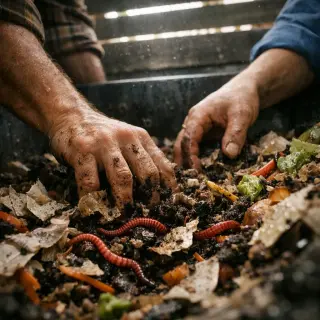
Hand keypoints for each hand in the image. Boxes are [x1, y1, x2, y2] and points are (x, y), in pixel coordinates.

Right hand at [49, 108, 176, 206]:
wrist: (72, 115)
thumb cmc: (103, 135)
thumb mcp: (127, 139)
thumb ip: (140, 157)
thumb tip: (155, 190)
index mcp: (141, 138)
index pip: (163, 165)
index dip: (168, 188)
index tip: (168, 205)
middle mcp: (127, 138)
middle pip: (148, 173)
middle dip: (150, 198)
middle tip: (147, 215)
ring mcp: (104, 144)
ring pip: (123, 178)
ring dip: (125, 202)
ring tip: (124, 217)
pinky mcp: (82, 151)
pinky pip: (91, 182)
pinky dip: (94, 200)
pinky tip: (94, 209)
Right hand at [174, 80, 259, 169]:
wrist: (244, 90)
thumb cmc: (241, 99)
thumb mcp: (242, 115)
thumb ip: (235, 134)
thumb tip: (229, 155)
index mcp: (198, 116)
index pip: (188, 138)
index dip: (191, 155)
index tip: (197, 170)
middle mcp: (192, 122)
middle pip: (181, 144)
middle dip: (184, 161)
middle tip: (190, 179)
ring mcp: (196, 128)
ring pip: (184, 146)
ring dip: (186, 161)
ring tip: (190, 178)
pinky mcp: (203, 133)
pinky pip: (194, 147)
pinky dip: (193, 158)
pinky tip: (198, 170)